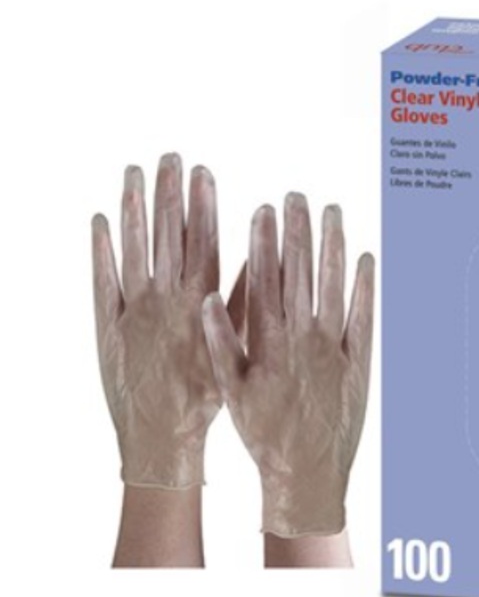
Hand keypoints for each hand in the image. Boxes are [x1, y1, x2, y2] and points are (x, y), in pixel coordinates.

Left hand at [92, 154, 241, 488]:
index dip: (202, 204)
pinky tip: (101, 220)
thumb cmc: (207, 400)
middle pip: (167, 234)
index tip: (202, 171)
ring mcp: (132, 310)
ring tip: (135, 173)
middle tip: (170, 157)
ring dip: (135, 208)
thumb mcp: (238, 352)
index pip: (202, 241)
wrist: (162, 439)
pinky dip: (100, 250)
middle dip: (169, 193)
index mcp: (199, 303)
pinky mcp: (106, 326)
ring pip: (133, 249)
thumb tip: (260, 260)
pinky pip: (101, 280)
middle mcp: (165, 299)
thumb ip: (245, 304)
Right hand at [202, 193, 374, 536]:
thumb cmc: (263, 434)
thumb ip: (221, 344)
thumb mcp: (232, 393)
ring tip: (332, 212)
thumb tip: (208, 299)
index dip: (264, 242)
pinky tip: (367, 259)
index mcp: (268, 343)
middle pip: (301, 274)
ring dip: (333, 247)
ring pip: (334, 287)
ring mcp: (335, 349)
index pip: (264, 280)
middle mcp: (303, 338)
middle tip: (297, 196)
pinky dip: (366, 288)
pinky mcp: (360, 362)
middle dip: (298, 231)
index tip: (262, 209)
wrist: (307, 473)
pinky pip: (364, 317)